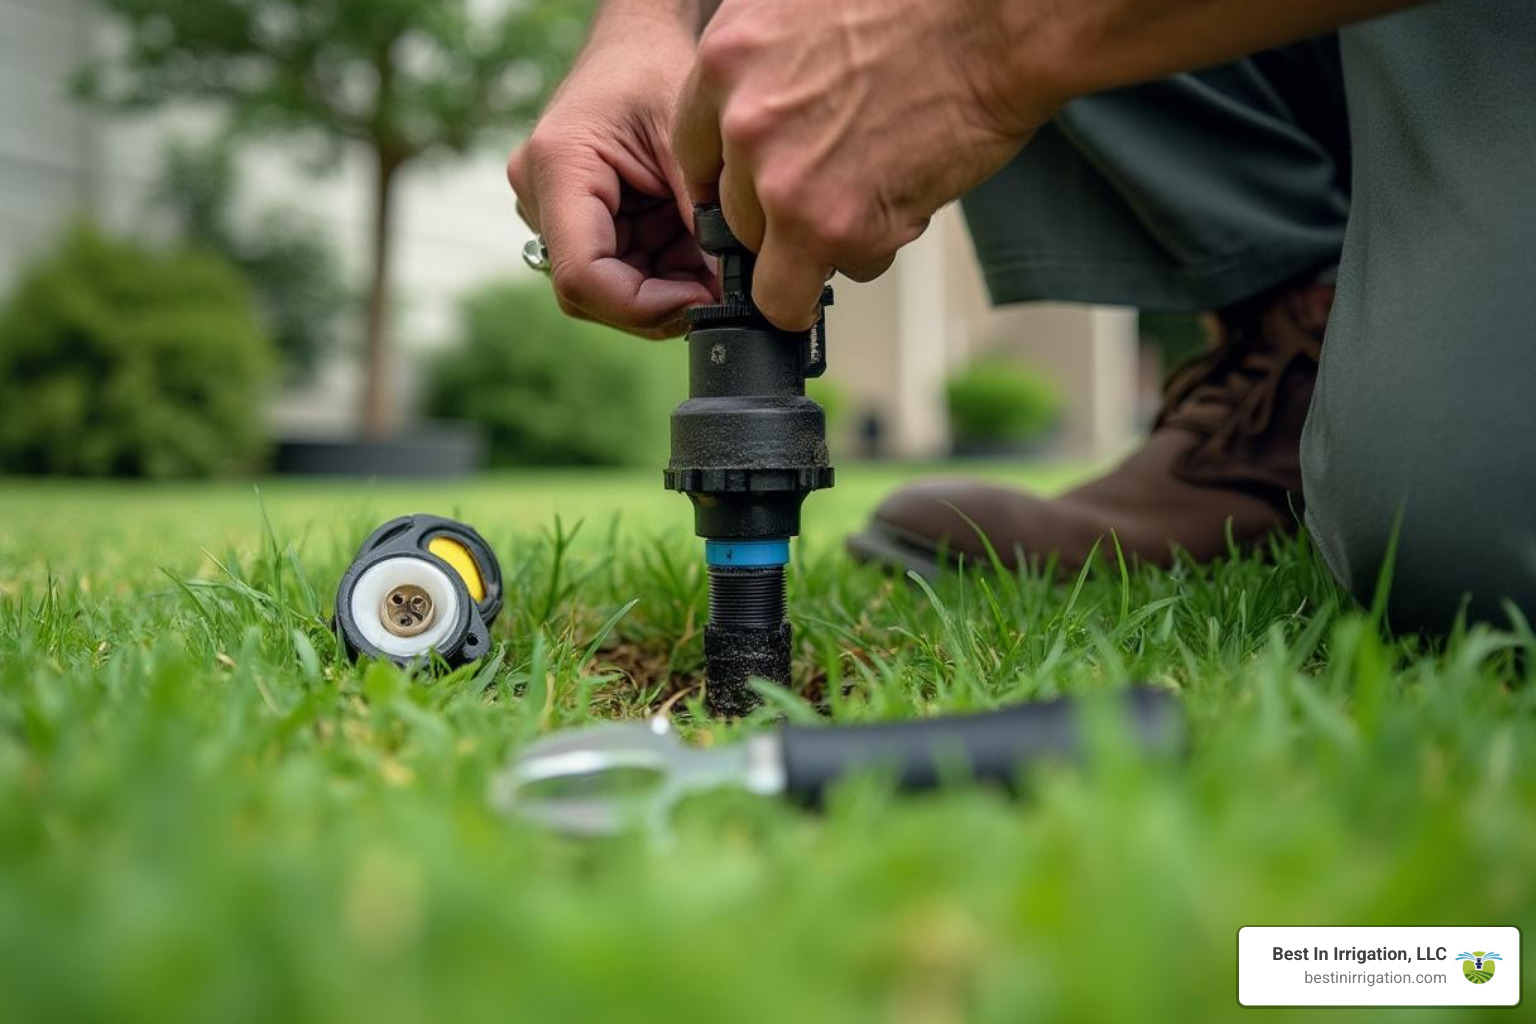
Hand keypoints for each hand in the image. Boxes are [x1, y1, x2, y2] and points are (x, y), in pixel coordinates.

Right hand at [508, 16, 715, 338]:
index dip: (645, 308)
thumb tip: (734, 295)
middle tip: (721, 290)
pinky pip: (615, 270)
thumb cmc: (657, 71)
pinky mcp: (571, 220)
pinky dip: (660, 270)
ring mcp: (548, 211)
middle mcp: (538, 195)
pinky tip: (689, 242)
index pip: (583, 277)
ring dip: (664, 286)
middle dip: (661, 301)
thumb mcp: (690, 147)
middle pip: (593, 293)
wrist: (634, 40)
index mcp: (559, 168)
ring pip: (606, 290)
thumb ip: (707, 223)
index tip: (704, 301)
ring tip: (708, 253)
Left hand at [673, 0, 1051, 330]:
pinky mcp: (832, 227)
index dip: (731, 180)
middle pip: (733, 214)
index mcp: (726, 62)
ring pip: (773, 260)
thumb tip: (752, 123)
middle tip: (834, 188)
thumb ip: (763, 69)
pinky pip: (823, 281)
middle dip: (780, 215)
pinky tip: (900, 203)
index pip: (693, 155)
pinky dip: (864, 257)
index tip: (754, 193)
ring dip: (820, 243)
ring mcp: (783, 183)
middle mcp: (743, 125)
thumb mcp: (800, 8)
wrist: (995, 18)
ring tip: (876, 192)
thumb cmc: (921, 5)